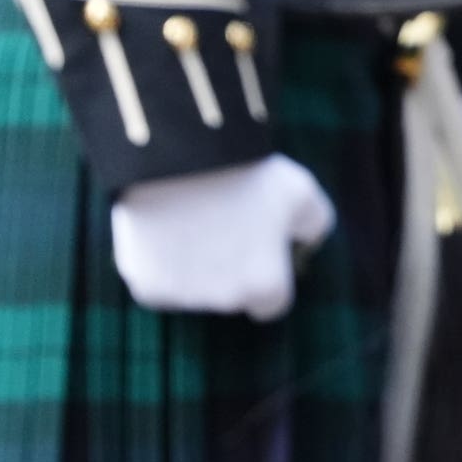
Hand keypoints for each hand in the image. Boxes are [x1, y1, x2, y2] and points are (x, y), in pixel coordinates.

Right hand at [109, 155, 336, 319]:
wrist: (179, 157)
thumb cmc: (246, 172)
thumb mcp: (299, 190)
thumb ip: (315, 222)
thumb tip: (309, 241)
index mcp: (265, 284)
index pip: (271, 303)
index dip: (267, 277)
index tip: (258, 253)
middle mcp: (225, 300)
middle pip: (230, 296)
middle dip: (230, 271)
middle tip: (223, 227)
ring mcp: (183, 296)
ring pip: (193, 291)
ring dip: (195, 268)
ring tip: (194, 222)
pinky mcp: (146, 286)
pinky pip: (157, 284)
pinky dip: (160, 264)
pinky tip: (165, 231)